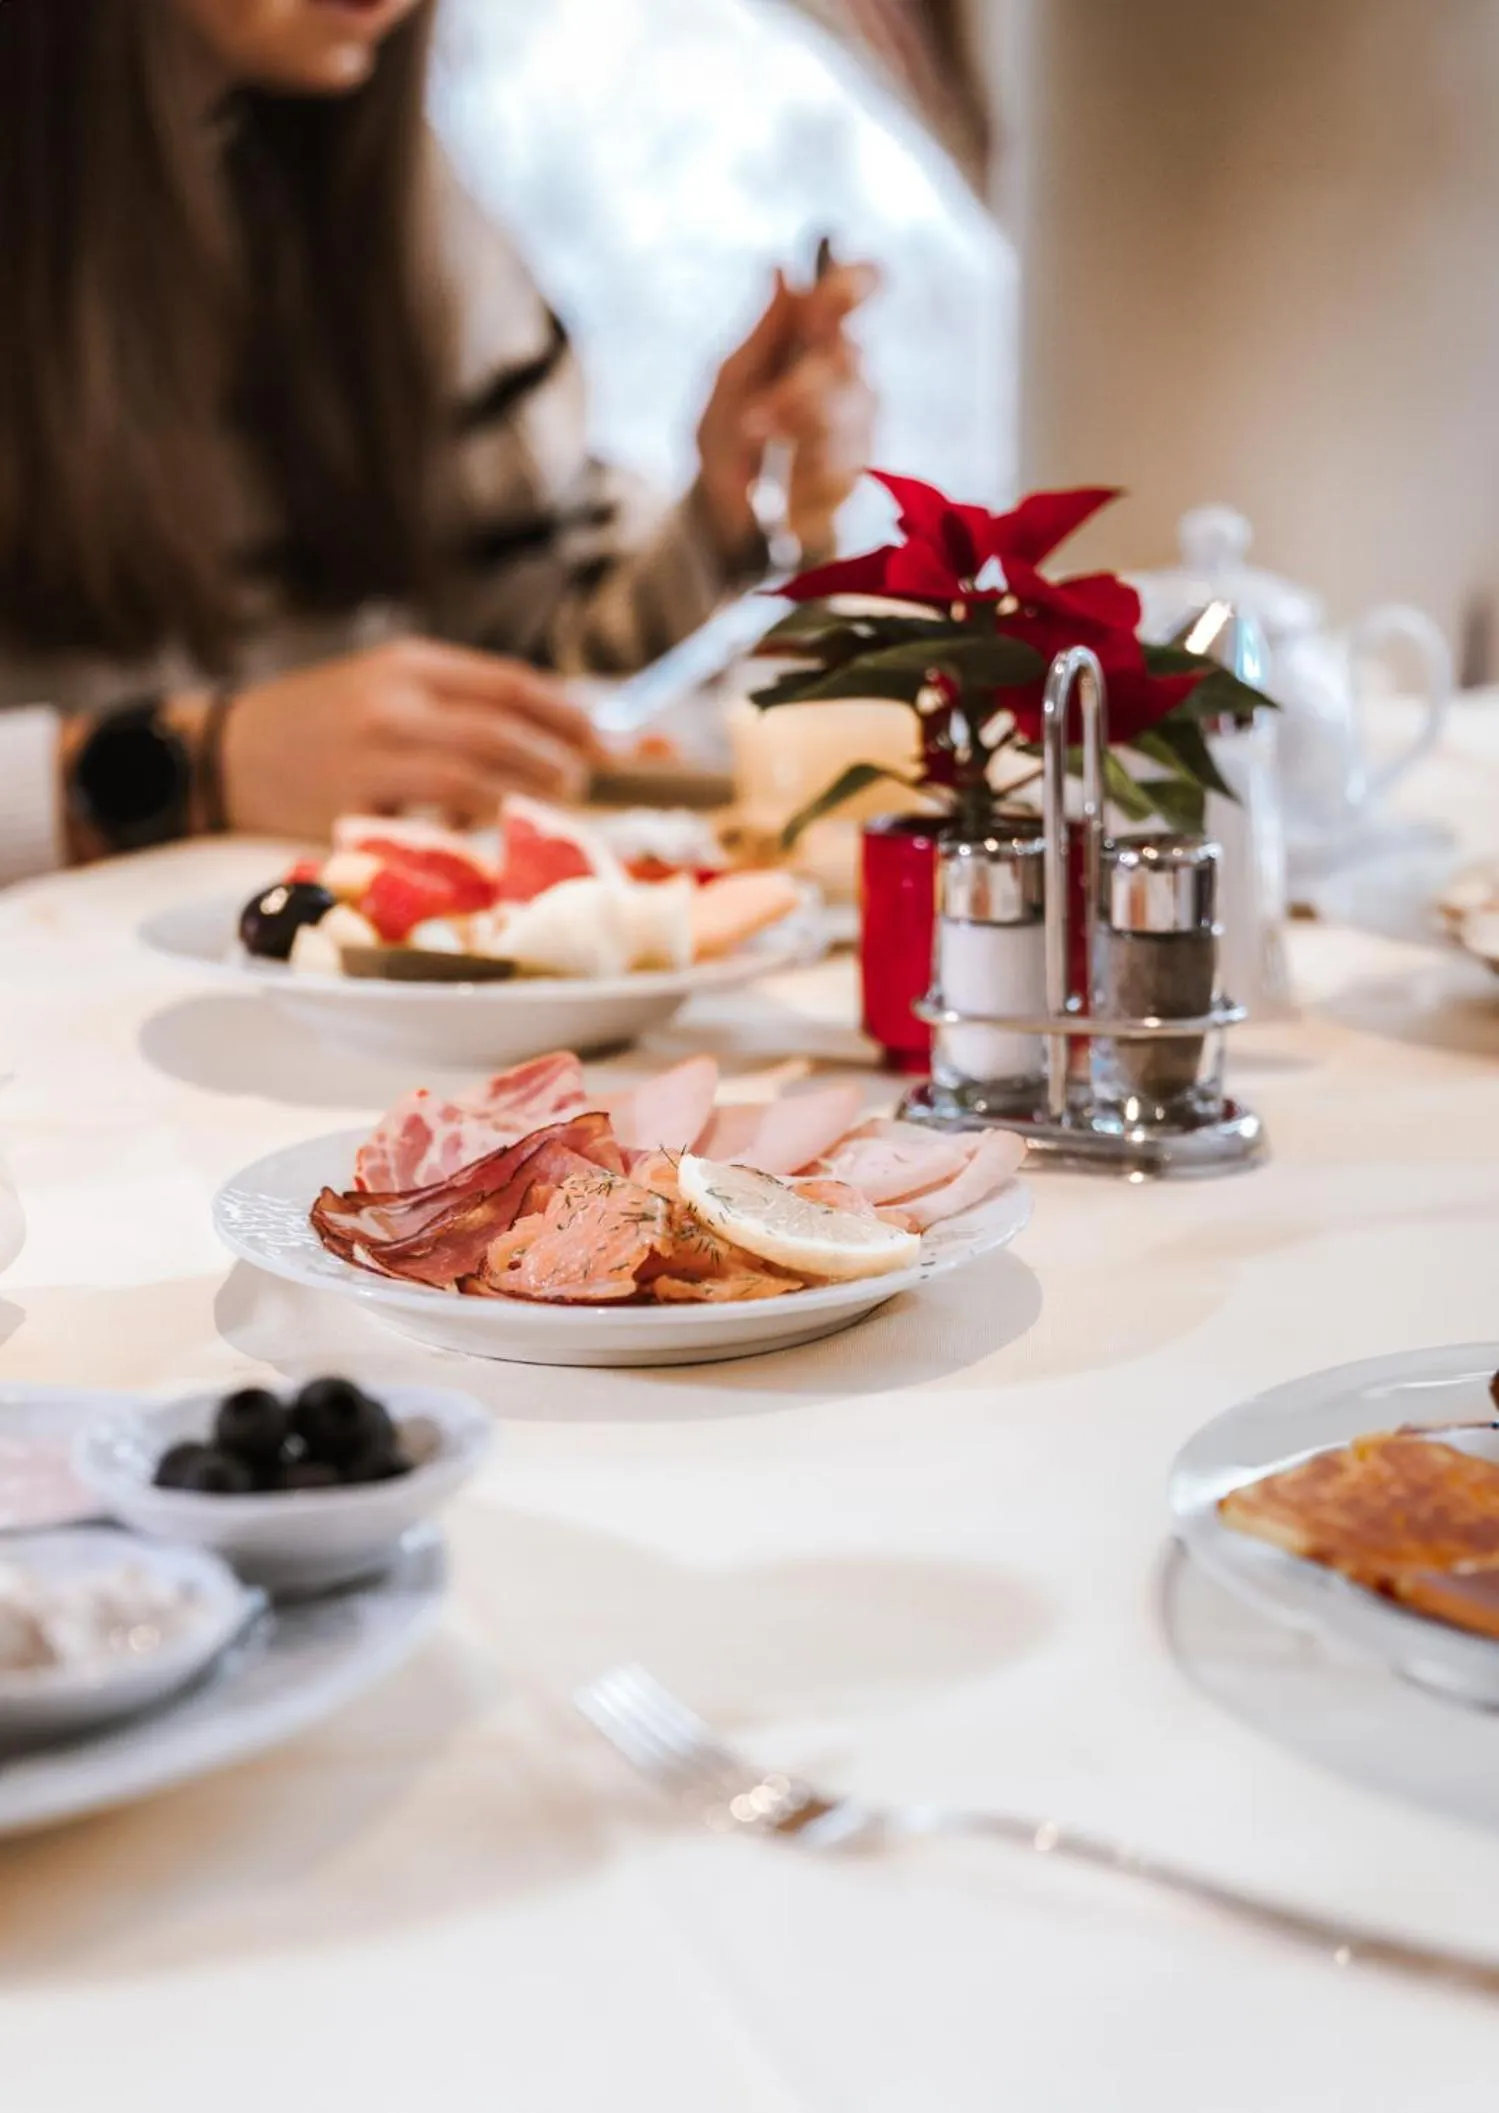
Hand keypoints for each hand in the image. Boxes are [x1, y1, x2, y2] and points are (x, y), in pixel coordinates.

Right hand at [215, 639, 597, 836]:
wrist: (219, 753)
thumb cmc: (313, 724)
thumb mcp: (381, 686)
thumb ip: (452, 704)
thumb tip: (546, 737)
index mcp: (408, 663)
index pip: (509, 683)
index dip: (567, 714)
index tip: (606, 742)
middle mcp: (393, 700)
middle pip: (499, 727)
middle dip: (558, 757)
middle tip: (589, 782)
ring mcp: (370, 752)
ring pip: (471, 772)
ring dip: (525, 792)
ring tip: (557, 804)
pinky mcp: (348, 804)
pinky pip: (426, 818)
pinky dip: (468, 826)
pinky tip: (493, 835)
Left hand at [697, 261, 879, 566]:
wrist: (722, 520)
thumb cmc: (727, 441)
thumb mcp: (729, 384)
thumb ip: (760, 334)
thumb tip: (781, 271)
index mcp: (817, 340)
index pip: (856, 292)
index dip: (853, 284)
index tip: (826, 295)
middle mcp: (849, 377)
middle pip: (846, 362)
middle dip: (797, 394)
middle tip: (751, 424)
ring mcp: (860, 427)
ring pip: (845, 418)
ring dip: (792, 438)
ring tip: (755, 453)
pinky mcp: (857, 477)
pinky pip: (839, 470)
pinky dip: (799, 480)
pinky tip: (780, 492)